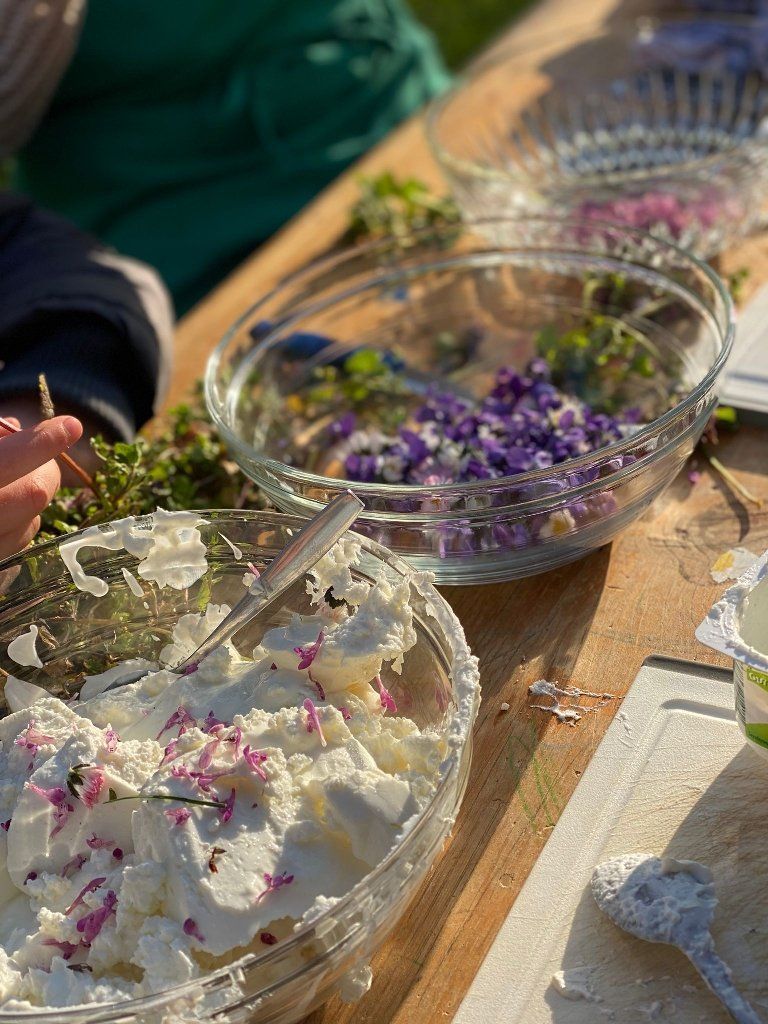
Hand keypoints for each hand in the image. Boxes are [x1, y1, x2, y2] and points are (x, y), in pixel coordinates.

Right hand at [0, 416, 82, 558]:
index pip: (10, 461)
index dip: (43, 442)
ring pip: (32, 520)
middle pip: (36, 492)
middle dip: (44, 471)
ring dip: (29, 499)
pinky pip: (21, 542)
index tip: (71, 425)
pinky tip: (0, 516)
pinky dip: (19, 524)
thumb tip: (16, 427)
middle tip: (34, 460)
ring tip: (4, 488)